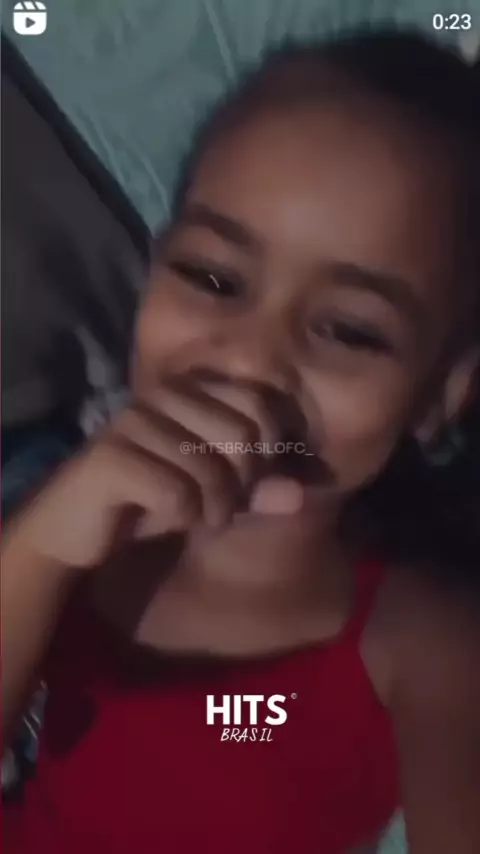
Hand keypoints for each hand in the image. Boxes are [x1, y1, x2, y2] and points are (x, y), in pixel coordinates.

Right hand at [10, 378, 302, 572]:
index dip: (265, 450)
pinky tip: (165, 518)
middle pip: (243, 435)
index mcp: (190, 390)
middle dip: (241, 484)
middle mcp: (162, 395)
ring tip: (195, 516)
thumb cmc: (149, 501)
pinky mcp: (109, 457)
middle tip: (219, 508)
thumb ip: (256, 490)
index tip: (246, 480)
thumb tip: (300, 495)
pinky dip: (181, 517)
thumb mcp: (213, 496)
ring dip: (212, 509)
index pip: (258, 403)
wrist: (73, 528)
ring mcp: (133, 421)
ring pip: (211, 469)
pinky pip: (177, 494)